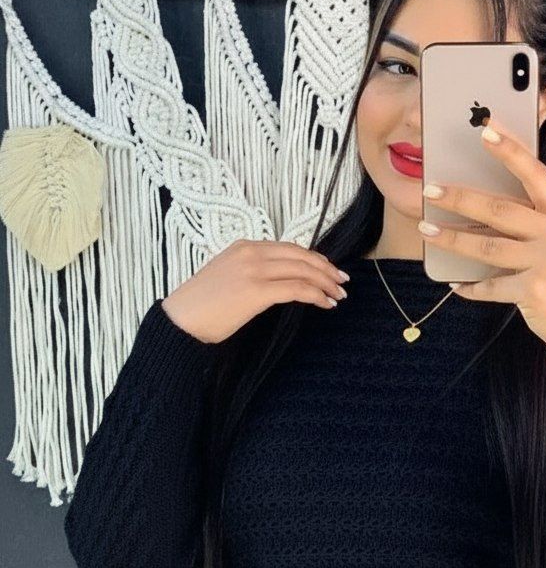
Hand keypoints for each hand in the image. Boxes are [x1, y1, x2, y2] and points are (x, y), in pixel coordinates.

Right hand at [161, 240, 349, 343]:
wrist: (181, 321)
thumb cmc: (201, 306)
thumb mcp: (228, 277)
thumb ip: (252, 273)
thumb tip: (278, 282)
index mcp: (244, 247)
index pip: (289, 248)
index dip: (313, 259)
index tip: (328, 269)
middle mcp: (251, 253)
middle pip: (301, 256)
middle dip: (326, 269)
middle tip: (342, 281)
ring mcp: (254, 270)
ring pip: (302, 270)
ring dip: (325, 282)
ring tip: (339, 294)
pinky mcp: (256, 291)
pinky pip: (297, 289)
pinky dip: (316, 295)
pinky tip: (326, 303)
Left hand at [418, 118, 545, 380]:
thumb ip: (538, 226)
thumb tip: (485, 213)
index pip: (535, 174)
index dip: (509, 151)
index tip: (485, 129)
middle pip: (499, 209)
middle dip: (460, 198)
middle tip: (431, 190)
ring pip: (486, 246)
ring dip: (452, 239)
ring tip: (428, 231)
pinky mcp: (533, 292)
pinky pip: (490, 286)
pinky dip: (469, 287)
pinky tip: (454, 283)